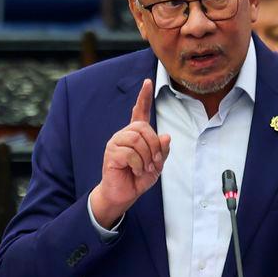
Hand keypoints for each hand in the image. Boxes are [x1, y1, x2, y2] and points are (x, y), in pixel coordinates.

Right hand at [90, 79, 170, 227]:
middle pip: (143, 128)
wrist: (123, 194)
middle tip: (154, 162)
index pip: (140, 111)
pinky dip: (138, 165)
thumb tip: (166, 137)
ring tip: (144, 168)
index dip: (144, 97)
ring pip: (137, 140)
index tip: (148, 81)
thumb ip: (162, 151)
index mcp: (136, 134)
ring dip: (146, 157)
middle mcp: (124, 135)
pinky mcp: (111, 153)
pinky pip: (130, 153)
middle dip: (154, 146)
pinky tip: (134, 171)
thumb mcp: (156, 165)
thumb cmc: (138, 178)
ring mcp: (116, 142)